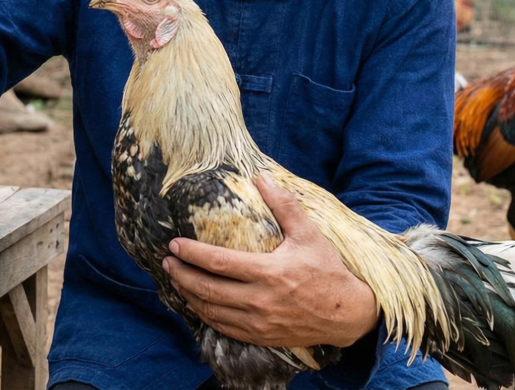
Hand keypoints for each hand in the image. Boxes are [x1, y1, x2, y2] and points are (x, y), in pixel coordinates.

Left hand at [162, 174, 378, 348]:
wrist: (347, 314)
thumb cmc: (327, 271)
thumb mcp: (309, 234)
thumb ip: (284, 205)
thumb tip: (261, 177)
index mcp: (269, 272)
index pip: (219, 263)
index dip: (192, 254)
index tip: (175, 244)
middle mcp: (260, 301)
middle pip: (208, 290)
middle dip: (181, 275)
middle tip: (167, 262)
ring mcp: (259, 323)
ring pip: (212, 312)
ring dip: (188, 296)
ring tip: (175, 280)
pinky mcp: (261, 337)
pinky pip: (224, 328)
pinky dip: (205, 316)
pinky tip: (196, 304)